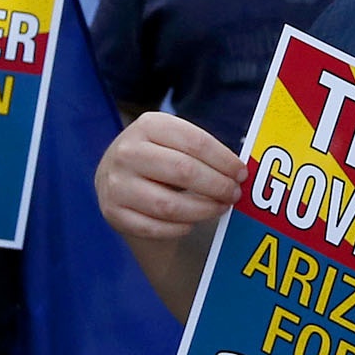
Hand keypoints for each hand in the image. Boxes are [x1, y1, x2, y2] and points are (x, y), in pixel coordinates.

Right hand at [94, 112, 241, 245]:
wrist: (113, 173)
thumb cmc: (157, 155)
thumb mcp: (172, 138)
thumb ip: (202, 150)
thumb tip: (239, 173)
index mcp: (149, 125)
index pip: (196, 142)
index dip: (224, 160)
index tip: (241, 174)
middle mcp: (128, 152)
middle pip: (184, 171)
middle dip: (217, 186)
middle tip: (233, 194)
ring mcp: (117, 183)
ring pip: (169, 205)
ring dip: (202, 210)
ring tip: (218, 208)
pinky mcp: (114, 212)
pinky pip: (153, 227)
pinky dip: (178, 228)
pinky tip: (191, 223)